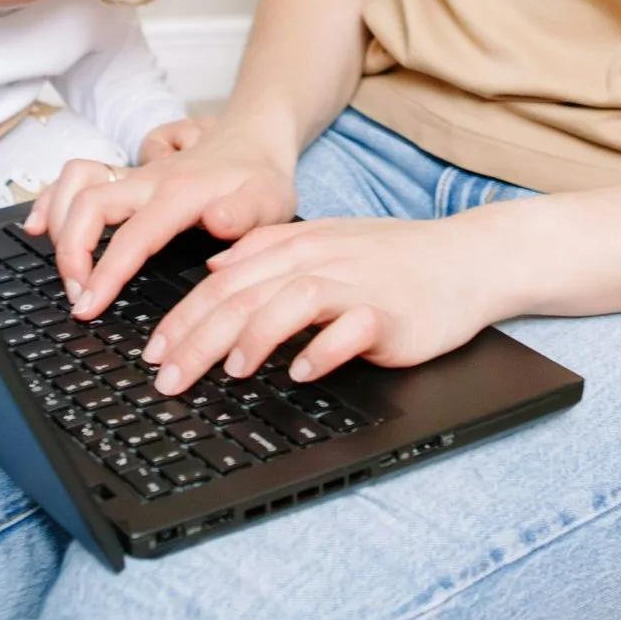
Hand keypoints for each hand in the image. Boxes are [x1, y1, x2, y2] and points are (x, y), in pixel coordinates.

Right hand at [24, 125, 297, 319]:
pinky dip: (52, 197)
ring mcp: (133, 176)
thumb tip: (217, 222)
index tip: (88, 305)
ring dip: (57, 221)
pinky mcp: (124, 177)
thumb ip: (245, 213)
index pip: (133, 234)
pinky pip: (77, 176)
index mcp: (181, 193)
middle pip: (88, 203)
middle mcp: (148, 180)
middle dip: (70, 252)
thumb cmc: (260, 178)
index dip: (106, 271)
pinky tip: (38, 224)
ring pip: (76, 183)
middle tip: (76, 296)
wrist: (255, 138)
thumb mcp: (269, 201)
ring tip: (61, 266)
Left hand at [140, 213, 507, 394]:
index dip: (182, 317)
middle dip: (197, 338)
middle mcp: (320, 259)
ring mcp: (356, 284)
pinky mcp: (390, 313)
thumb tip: (215, 268)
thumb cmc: (394, 258)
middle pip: (245, 294)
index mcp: (297, 245)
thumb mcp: (326, 241)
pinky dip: (321, 350)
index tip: (153, 354)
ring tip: (229, 372)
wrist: (467, 257)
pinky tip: (301, 371)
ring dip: (253, 337)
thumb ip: (268, 251)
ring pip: (290, 302)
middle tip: (167, 377)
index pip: (224, 280)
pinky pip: (350, 329)